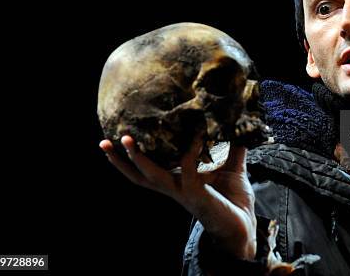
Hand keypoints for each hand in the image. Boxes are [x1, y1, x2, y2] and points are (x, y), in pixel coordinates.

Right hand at [99, 135, 256, 259]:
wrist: (245, 225)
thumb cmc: (234, 199)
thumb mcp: (231, 168)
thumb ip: (232, 147)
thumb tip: (237, 123)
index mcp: (177, 181)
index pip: (146, 170)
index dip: (128, 159)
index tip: (113, 140)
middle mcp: (174, 187)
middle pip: (138, 175)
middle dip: (119, 161)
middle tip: (104, 142)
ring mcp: (183, 191)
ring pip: (152, 175)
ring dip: (138, 158)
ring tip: (126, 139)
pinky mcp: (197, 193)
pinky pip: (189, 168)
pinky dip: (191, 150)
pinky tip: (197, 133)